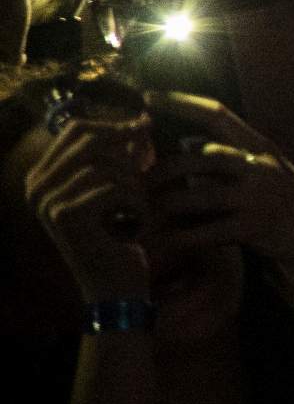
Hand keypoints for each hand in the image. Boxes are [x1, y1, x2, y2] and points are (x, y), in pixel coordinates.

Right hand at [26, 113, 154, 302]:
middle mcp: (35, 185)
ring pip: (107, 164)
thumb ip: (120, 154)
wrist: (114, 283)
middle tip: (147, 166)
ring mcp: (46, 200)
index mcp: (42, 175)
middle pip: (90, 139)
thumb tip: (141, 120)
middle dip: (127, 150)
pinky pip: (115, 187)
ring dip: (134, 183)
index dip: (115, 124)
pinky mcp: (65, 215)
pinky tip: (131, 223)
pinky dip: (134, 203)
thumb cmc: (120, 233)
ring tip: (133, 208)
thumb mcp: (117, 187)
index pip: (77, 128)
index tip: (144, 128)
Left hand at [145, 97, 293, 292]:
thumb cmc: (282, 199)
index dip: (181, 103)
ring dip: (166, 205)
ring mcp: (258, 197)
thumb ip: (228, 157)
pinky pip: (207, 231)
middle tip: (139, 181)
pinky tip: (166, 240)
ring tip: (146, 212)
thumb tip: (185, 144)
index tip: (147, 97)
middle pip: (198, 158)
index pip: (217, 114)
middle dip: (162, 169)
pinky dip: (182, 237)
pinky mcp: (254, 227)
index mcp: (259, 147)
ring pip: (197, 196)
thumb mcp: (263, 168)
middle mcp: (259, 166)